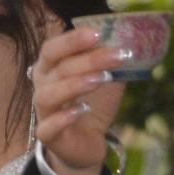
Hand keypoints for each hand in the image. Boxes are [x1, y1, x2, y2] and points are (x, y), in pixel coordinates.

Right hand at [30, 25, 126, 174]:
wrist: (87, 142)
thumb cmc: (92, 104)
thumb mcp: (106, 79)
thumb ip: (112, 62)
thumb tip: (130, 40)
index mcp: (51, 67)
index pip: (53, 47)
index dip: (73, 40)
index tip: (98, 33)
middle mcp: (42, 86)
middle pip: (58, 68)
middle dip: (88, 59)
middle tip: (116, 56)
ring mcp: (43, 111)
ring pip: (49, 95)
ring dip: (75, 84)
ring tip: (101, 79)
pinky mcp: (48, 136)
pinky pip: (47, 127)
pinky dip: (63, 118)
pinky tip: (82, 110)